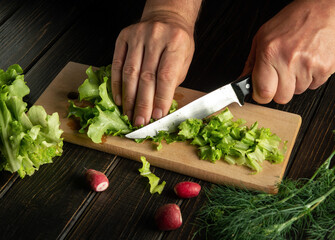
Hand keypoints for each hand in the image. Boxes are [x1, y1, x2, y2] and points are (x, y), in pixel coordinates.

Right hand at [111, 7, 197, 125]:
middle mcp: (156, 36)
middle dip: (143, 103)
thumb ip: (173, 80)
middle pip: (146, 77)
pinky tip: (119, 99)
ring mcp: (137, 35)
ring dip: (129, 97)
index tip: (158, 115)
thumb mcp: (185, 58)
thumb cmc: (178, 41)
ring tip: (129, 114)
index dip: (161, 99)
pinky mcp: (123, 37)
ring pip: (130, 72)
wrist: (166, 16)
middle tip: (140, 121)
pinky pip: (117, 64)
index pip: (166, 76)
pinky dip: (117, 84)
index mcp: (176, 42)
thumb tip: (160, 106)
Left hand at [241, 0, 334, 103]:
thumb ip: (251, 62)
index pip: (263, 92)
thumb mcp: (263, 37)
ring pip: (297, 92)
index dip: (261, 95)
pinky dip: (310, 78)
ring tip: (297, 62)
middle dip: (279, 90)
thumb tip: (242, 81)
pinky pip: (314, 86)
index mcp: (270, 53)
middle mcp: (288, 60)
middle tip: (280, 75)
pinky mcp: (325, 68)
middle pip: (281, 98)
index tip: (261, 91)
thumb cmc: (293, 20)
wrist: (324, 9)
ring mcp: (308, 65)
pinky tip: (308, 62)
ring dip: (296, 82)